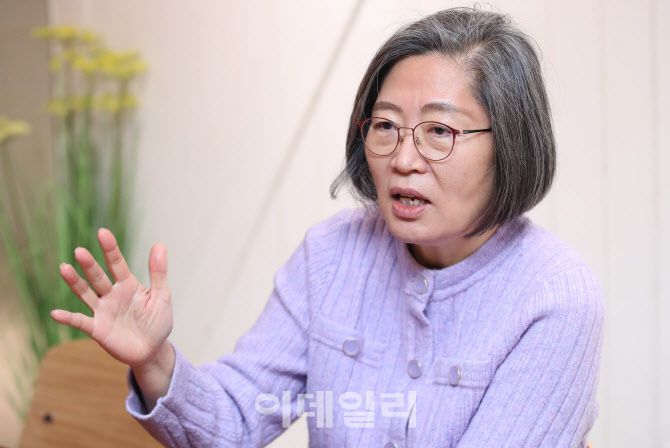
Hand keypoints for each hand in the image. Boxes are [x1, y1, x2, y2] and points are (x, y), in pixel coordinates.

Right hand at [52, 228, 173, 369]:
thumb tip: (159, 245)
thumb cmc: (157, 322)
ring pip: (86, 293)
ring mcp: (103, 311)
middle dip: (90, 265)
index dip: (110, 249)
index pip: (117, 263)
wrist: (152, 350)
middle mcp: (112, 294)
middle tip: (80, 251)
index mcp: (128, 284)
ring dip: (75, 282)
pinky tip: (56, 313)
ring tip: (64, 268)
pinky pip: (81, 322)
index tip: (102, 232)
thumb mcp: (162, 297)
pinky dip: (68, 318)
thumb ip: (158, 273)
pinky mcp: (97, 329)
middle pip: (98, 276)